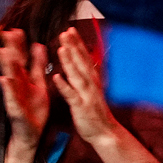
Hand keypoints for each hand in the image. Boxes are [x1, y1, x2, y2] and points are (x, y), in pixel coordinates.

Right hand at [0, 30, 53, 140]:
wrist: (30, 135)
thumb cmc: (34, 110)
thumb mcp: (40, 84)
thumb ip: (39, 65)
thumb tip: (39, 44)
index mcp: (25, 79)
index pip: (21, 59)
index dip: (19, 45)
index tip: (16, 30)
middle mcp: (17, 86)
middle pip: (13, 65)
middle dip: (11, 50)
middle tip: (6, 34)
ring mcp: (14, 97)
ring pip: (10, 79)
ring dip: (7, 66)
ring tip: (4, 52)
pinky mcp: (15, 111)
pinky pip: (11, 98)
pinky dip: (8, 89)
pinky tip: (4, 79)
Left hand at [49, 27, 121, 147]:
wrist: (105, 133)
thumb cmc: (95, 111)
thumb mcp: (92, 90)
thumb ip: (86, 76)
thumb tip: (81, 62)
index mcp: (92, 80)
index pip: (85, 57)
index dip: (78, 43)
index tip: (70, 29)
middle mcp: (91, 84)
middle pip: (82, 62)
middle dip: (74, 46)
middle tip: (66, 31)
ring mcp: (86, 95)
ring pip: (77, 75)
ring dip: (69, 61)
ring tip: (61, 47)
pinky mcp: (81, 107)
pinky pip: (71, 95)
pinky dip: (64, 86)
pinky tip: (56, 77)